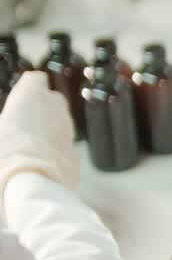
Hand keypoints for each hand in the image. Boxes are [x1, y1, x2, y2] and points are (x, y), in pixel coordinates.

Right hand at [0, 72, 79, 216]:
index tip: (23, 96)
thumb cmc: (5, 149)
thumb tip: (8, 125)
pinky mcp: (75, 152)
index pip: (35, 79)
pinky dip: (56, 149)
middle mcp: (55, 108)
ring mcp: (69, 130)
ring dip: (50, 129)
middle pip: (52, 100)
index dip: (30, 87)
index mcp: (32, 95)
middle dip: (42, 108)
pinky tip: (42, 160)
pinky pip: (64, 145)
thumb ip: (6, 123)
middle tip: (24, 123)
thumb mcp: (0, 128)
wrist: (32, 180)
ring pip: (61, 122)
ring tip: (30, 143)